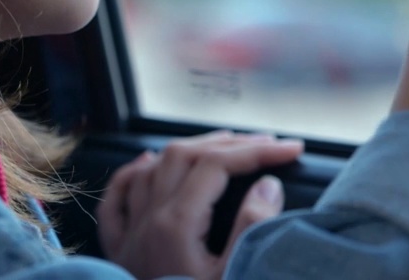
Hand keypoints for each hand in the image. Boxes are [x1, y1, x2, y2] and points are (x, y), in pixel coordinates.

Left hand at [96, 131, 302, 279]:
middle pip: (184, 155)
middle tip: (268, 142)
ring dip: (190, 149)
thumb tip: (267, 184)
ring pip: (153, 167)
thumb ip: (250, 229)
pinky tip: (149, 161)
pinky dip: (134, 173)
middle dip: (229, 143)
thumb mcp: (234, 275)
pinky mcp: (119, 249)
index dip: (256, 150)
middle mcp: (147, 218)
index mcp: (175, 223)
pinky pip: (118, 197)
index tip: (291, 149)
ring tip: (226, 145)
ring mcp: (130, 231)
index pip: (217, 164)